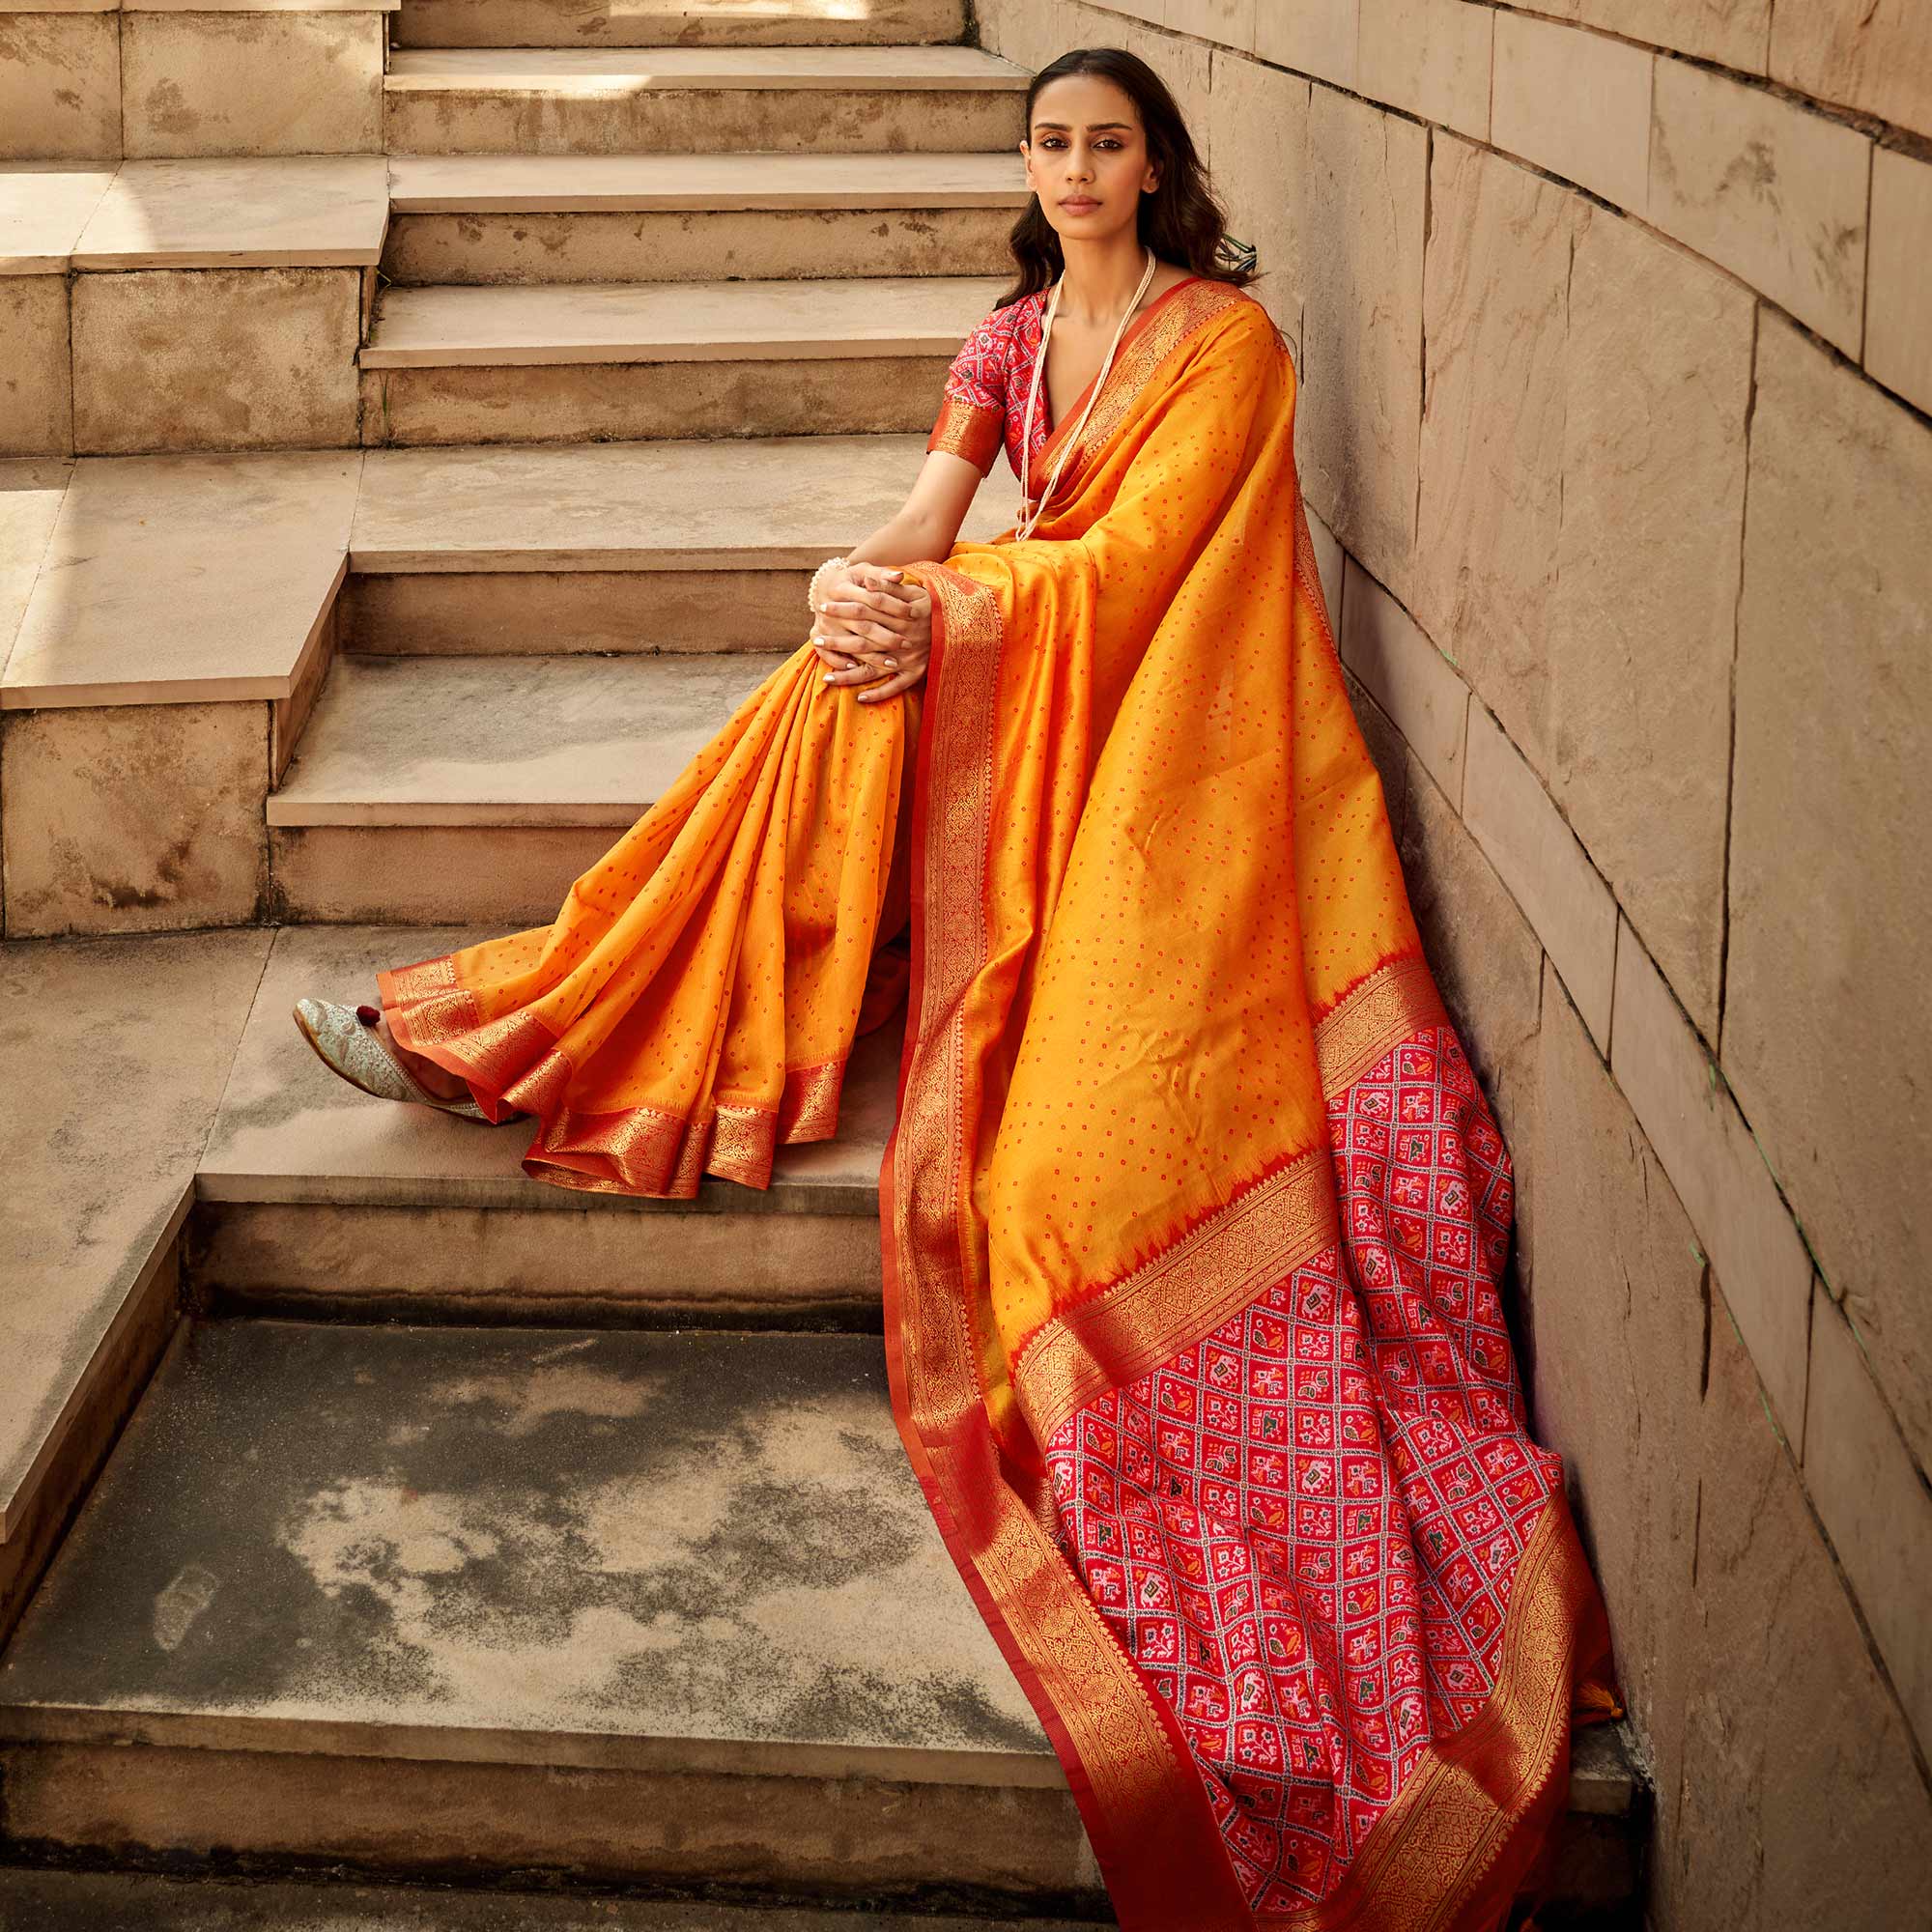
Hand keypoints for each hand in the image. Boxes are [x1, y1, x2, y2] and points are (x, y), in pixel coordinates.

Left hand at [811, 562, 932, 703]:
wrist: (963, 625)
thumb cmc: (933, 606)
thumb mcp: (915, 591)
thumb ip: (889, 587)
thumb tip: (865, 579)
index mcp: (902, 615)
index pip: (867, 610)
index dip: (844, 608)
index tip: (823, 606)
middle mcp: (904, 638)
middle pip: (865, 640)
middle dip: (839, 641)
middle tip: (817, 639)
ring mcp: (910, 659)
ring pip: (874, 668)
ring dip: (850, 674)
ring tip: (827, 677)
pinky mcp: (917, 673)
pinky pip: (896, 686)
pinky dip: (879, 693)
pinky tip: (859, 697)